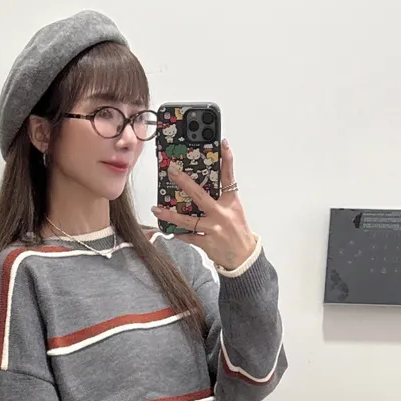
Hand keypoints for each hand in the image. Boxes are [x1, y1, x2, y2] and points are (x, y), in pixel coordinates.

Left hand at [152, 139, 258, 271]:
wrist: (244, 257)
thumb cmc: (238, 231)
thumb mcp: (234, 210)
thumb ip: (220, 198)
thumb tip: (198, 188)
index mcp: (230, 202)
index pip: (229, 176)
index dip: (227, 159)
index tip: (223, 144)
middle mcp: (221, 214)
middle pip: (199, 195)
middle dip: (183, 181)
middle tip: (171, 171)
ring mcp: (213, 229)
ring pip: (187, 220)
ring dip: (170, 215)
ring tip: (156, 209)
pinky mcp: (207, 243)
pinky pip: (188, 237)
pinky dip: (179, 234)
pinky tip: (171, 231)